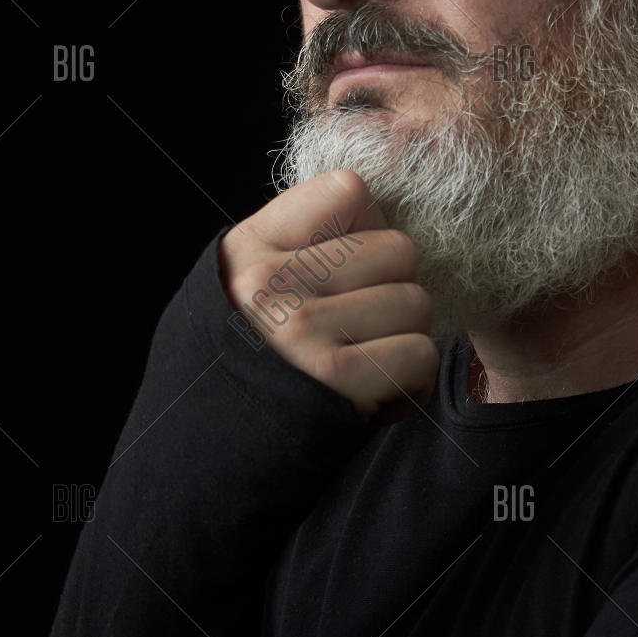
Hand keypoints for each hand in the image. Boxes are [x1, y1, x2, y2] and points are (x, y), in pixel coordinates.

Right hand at [219, 169, 438, 421]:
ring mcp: (300, 329)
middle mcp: (270, 282)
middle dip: (393, 290)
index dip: (364, 231)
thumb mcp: (256, 280)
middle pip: (400, 249)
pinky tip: (372, 391)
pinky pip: (419, 356)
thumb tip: (385, 210)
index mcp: (250, 246)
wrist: (218, 445)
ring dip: (404, 338)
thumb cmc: (260, 356)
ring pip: (417, 303)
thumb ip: (309, 240)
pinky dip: (409, 382)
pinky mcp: (334, 378)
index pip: (350, 191)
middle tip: (356, 327)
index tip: (340, 271)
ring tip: (361, 360)